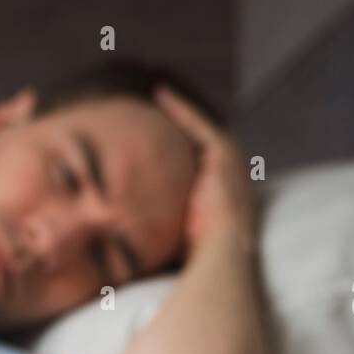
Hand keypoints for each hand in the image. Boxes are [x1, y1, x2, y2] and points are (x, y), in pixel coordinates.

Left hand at [154, 85, 256, 250]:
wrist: (222, 254)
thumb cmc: (197, 257)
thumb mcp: (176, 235)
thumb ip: (161, 226)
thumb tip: (123, 241)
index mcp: (220, 194)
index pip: (196, 166)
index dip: (177, 154)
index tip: (155, 145)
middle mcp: (229, 174)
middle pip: (200, 142)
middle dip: (181, 126)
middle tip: (159, 108)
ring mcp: (230, 162)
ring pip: (199, 128)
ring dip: (179, 112)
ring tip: (159, 96)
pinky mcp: (224, 153)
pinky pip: (198, 124)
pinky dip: (180, 109)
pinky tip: (161, 96)